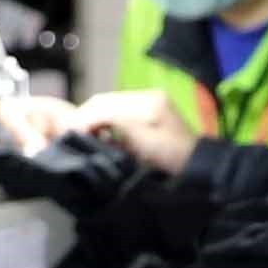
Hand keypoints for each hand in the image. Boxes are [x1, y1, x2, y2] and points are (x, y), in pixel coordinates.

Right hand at [0, 82, 190, 172]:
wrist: (201, 171)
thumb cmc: (173, 160)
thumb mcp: (142, 145)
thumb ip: (113, 127)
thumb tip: (82, 124)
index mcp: (147, 101)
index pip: (104, 103)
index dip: (82, 118)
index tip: (66, 135)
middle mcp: (146, 96)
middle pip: (104, 102)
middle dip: (84, 118)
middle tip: (68, 137)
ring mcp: (148, 104)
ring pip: (108, 107)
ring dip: (92, 121)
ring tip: (80, 138)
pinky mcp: (148, 114)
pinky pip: (117, 113)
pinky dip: (104, 123)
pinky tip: (98, 137)